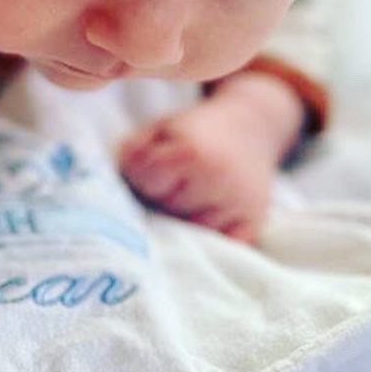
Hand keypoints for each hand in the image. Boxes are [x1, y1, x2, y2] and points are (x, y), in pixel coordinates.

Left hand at [118, 73, 304, 243]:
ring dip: (186, 223)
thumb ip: (134, 151)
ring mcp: (239, 203)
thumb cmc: (196, 130)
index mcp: (191, 152)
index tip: (151, 171)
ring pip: (194, 233)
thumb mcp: (161, 128)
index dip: (144, 178)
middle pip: (168, 210)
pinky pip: (223, 247)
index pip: (148, 183)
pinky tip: (209, 220)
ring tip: (193, 199)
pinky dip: (213, 242)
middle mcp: (218, 180)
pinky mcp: (254, 222)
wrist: (251, 124)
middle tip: (174, 184)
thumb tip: (115, 182)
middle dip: (163, 200)